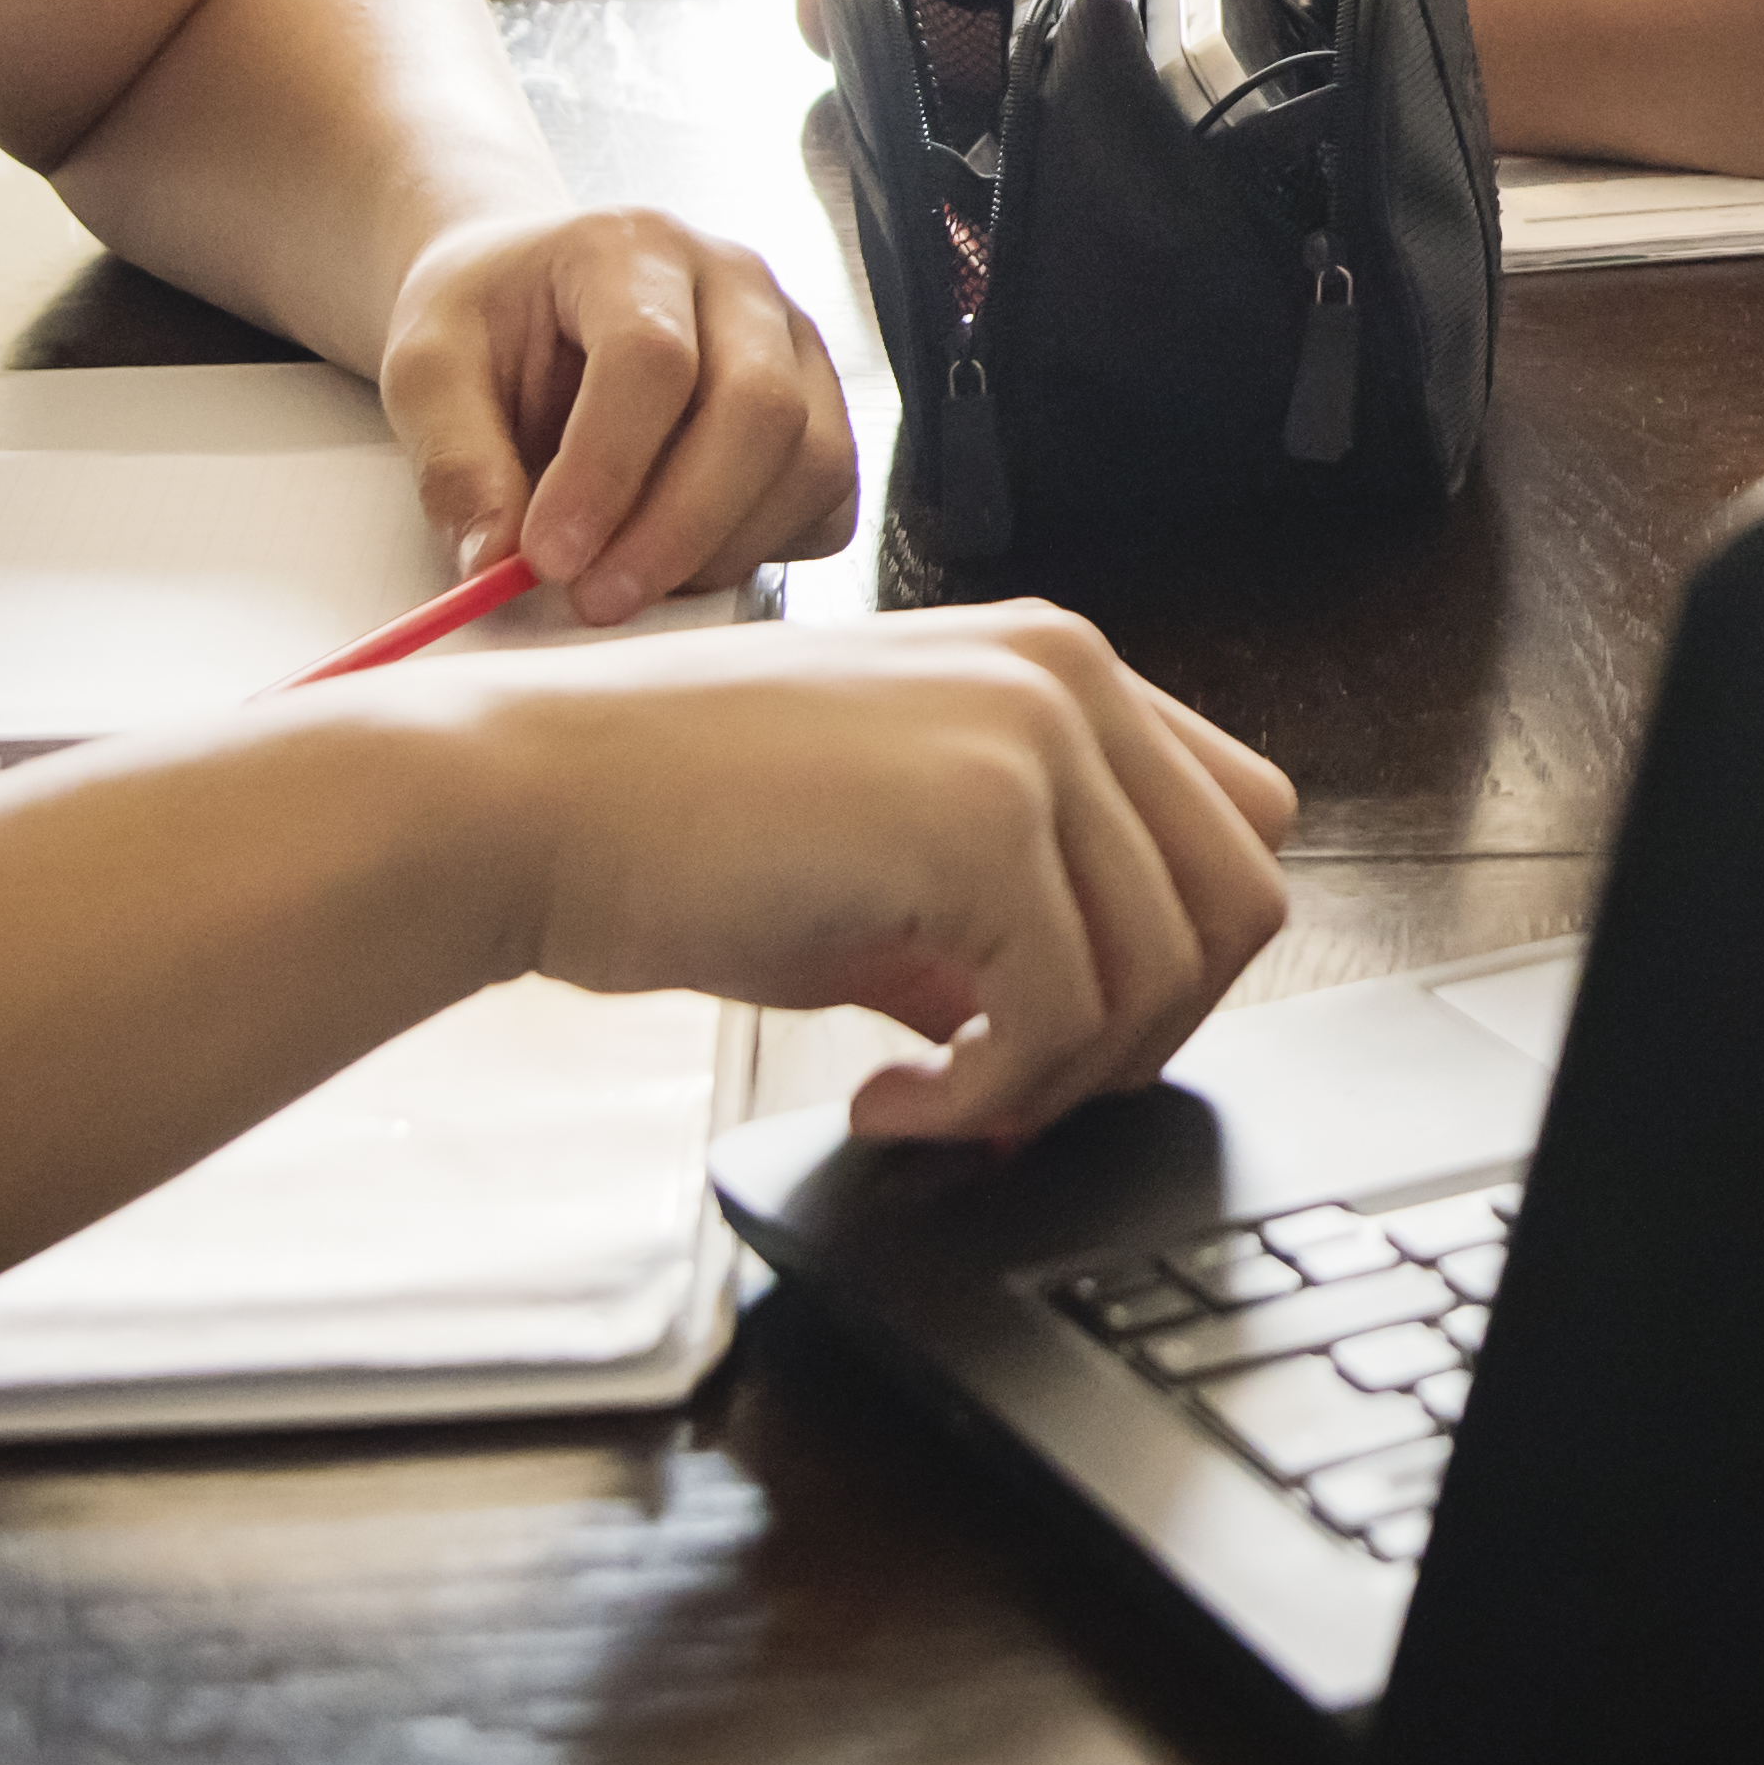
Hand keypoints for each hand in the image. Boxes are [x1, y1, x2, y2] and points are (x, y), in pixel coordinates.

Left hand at [379, 204, 866, 621]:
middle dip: (677, 528)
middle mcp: (736, 283)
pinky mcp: (819, 409)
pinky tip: (682, 558)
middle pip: (759, 409)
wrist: (531, 297)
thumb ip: (454, 463)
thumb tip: (497, 563)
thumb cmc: (487, 324)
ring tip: (627, 582)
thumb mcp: (426, 371)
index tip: (547, 557)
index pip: (653, 357)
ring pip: (813, 459)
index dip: (607, 470)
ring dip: (721, 549)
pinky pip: (829, 499)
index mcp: (633, 248)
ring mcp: (794, 343)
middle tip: (596, 599)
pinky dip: (765, 549)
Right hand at [444, 602, 1298, 1144]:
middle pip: (1240, 900)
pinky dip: (991, 1098)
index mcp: (1057, 665)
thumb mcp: (885, 859)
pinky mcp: (980, 822)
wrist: (523, 802)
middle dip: (1144, 1033)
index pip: (1235, 824)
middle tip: (1012, 1091)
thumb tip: (1087, 1039)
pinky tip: (887, 1098)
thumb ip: (1005, 918)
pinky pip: (1068, 1017)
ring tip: (935, 1098)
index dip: (1172, 956)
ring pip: (1169, 971)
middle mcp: (1068, 676)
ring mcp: (1031, 736)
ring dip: (1058, 1080)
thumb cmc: (669, 823)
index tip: (1065, 1037)